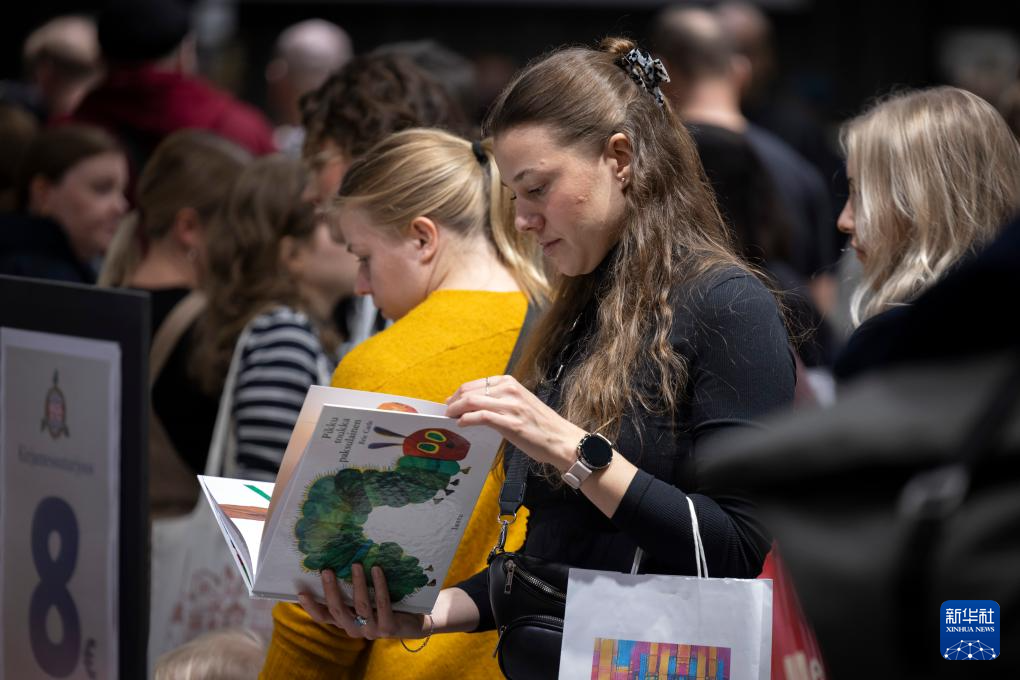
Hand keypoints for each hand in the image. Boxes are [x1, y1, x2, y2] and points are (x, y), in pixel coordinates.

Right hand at [297, 564, 428, 639]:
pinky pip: (382, 603)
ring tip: (356, 564)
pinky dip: (379, 585)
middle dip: (331, 590)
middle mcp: (356, 629)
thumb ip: (350, 592)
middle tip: (326, 570)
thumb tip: (336, 565)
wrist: (414, 623)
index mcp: (347, 623)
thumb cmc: (384, 607)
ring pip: (360, 606)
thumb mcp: (364, 601)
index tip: (300, 592)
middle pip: (338, 611)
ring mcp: (372, 630)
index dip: (311, 607)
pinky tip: (377, 569)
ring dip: (357, 583)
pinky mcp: (389, 628)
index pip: (324, 617)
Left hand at [445, 375, 585, 472]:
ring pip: (472, 402)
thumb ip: (497, 401)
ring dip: (456, 411)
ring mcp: (510, 406)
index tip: (449, 403)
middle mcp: (509, 390)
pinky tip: (461, 424)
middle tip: (446, 413)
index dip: (458, 394)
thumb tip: (471, 405)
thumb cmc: (540, 425)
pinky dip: (467, 420)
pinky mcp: (511, 423)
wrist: (561, 440)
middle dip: (453, 402)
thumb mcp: (518, 403)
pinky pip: (481, 417)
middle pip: (469, 391)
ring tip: (449, 419)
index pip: (474, 384)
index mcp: (510, 383)